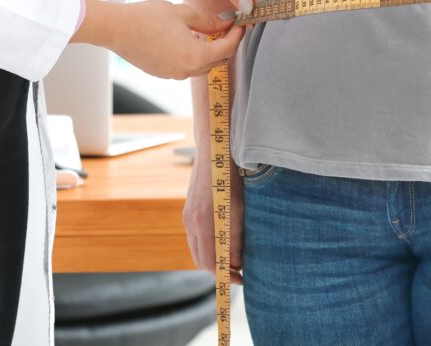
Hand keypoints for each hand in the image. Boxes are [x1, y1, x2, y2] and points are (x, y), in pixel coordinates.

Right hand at [72, 0, 244, 79]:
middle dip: (225, 45)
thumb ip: (208, 22)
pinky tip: (189, 40)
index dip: (237, 36)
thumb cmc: (148, 16)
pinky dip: (193, 56)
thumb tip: (225, 23)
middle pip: (217, 61)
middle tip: (228, 27)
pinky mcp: (162, 73)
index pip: (227, 49)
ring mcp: (173, 75)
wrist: (116, 28)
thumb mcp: (183, 13)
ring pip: (201, 66)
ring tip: (209, 32)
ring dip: (209, 52)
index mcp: (195, 56)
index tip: (240, 23)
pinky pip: (185, 67)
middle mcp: (186, 71)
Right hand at [183, 159, 244, 284]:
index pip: (209, 263)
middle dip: (219, 269)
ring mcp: (187, 215)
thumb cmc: (230, 178)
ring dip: (214, 256)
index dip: (225, 275)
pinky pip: (196, 235)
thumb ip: (235, 239)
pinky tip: (224, 239)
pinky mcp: (189, 209)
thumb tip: (236, 263)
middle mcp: (191, 222)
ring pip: (198, 248)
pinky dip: (209, 244)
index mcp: (203, 224)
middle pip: (200, 259)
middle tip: (240, 271)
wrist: (214, 150)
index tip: (242, 279)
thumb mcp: (238, 210)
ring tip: (235, 256)